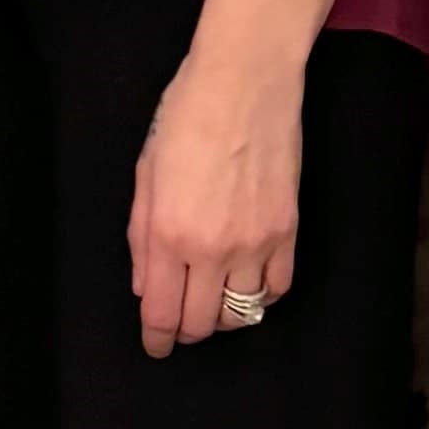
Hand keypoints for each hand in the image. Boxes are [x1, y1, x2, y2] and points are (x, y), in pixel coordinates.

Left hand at [126, 39, 299, 361]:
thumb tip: (145, 286)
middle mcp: (212, 249)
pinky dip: (262, 297)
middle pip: (202, 323)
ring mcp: (255, 243)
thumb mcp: (145, 172)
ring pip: (242, 313)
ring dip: (223, 316)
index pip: (162, 313)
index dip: (157, 339)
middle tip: (180, 322)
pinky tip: (248, 284)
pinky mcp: (288, 231)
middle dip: (187, 331)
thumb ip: (141, 236)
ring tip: (213, 301)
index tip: (156, 346)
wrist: (245, 82)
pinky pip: (278, 289)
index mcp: (168, 234)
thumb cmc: (185, 116)